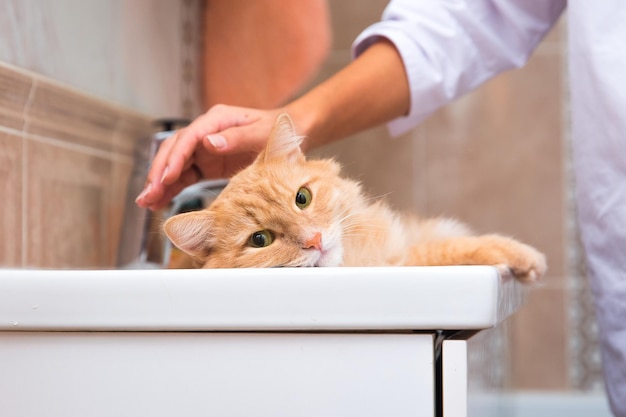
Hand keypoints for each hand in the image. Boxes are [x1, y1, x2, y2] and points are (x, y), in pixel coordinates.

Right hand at [135, 104, 282, 209]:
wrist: (291, 134)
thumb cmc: (278, 130)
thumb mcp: (262, 134)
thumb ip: (237, 138)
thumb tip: (209, 143)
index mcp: (217, 120)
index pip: (189, 137)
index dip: (176, 157)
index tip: (167, 177)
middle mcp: (206, 132)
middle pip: (174, 150)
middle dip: (159, 172)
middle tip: (148, 194)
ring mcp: (204, 148)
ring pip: (175, 164)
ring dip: (160, 183)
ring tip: (146, 202)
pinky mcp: (207, 163)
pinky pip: (185, 176)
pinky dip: (172, 188)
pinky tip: (160, 202)